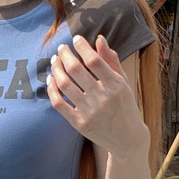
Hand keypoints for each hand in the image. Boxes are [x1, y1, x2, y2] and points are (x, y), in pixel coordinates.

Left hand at [47, 35, 148, 157]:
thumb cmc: (125, 106)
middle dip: (65, 55)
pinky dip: (52, 90)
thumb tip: (99, 39)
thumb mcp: (123, 82)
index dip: (82, 47)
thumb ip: (111, 61)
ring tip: (55, 61)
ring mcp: (89, 112)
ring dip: (56, 69)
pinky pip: (59, 104)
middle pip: (76, 70)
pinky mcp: (79, 124)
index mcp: (115, 85)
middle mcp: (102, 98)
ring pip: (64, 85)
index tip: (76, 39)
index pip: (94, 60)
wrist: (127, 138)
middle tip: (61, 48)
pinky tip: (51, 80)